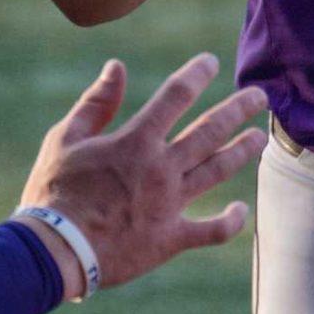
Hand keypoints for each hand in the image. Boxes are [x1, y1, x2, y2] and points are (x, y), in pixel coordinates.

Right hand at [19, 54, 266, 293]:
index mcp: (136, 141)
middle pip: (211, 130)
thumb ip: (95, 103)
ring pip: (218, 170)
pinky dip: (231, 221)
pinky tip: (241, 209)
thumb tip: (117, 67)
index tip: (211, 61)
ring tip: (260, 137)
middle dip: (238, 109)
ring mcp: (170, 204)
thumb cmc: (53, 192)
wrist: (54, 251)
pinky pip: (212, 230)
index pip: (176, 96)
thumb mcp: (65, 138)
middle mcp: (161, 168)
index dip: (196, 74)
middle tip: (259, 96)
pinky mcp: (171, 238)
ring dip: (242, 151)